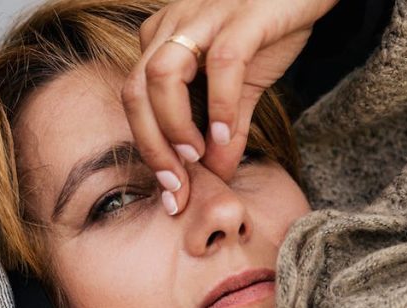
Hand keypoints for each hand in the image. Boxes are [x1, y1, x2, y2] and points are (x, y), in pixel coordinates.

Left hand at [122, 0, 337, 214]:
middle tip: (176, 186)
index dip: (148, 150)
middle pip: (134, 92)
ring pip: (162, 76)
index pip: (135, 101)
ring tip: (196, 157)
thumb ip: (228, 127)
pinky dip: (220, 105)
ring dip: (173, 126)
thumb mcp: (244, 84)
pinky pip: (222, 63)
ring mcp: (205, 17)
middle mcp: (174, 26)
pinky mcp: (244, 16)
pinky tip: (228, 135)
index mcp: (164, 40)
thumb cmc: (272, 26)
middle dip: (151, 148)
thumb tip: (218, 174)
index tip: (172, 191)